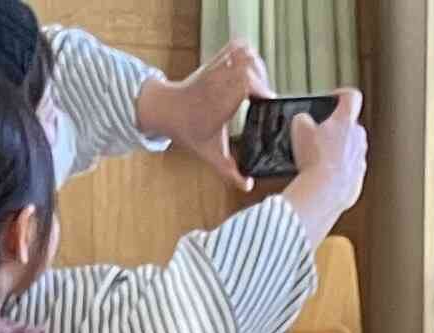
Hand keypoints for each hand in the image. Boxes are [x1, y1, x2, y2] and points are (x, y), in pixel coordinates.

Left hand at [143, 44, 270, 190]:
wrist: (166, 110)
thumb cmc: (189, 132)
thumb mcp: (211, 156)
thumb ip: (231, 173)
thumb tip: (249, 186)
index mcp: (220, 102)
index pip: (245, 81)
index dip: (261, 88)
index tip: (267, 103)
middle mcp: (219, 81)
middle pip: (249, 63)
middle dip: (263, 78)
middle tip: (263, 96)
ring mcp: (217, 68)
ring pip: (244, 52)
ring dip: (257, 65)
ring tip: (258, 83)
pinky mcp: (215, 60)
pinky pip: (236, 46)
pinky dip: (247, 53)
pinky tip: (250, 70)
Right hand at [287, 89, 368, 225]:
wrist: (324, 193)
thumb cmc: (313, 159)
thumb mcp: (298, 128)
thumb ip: (304, 118)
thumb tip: (305, 122)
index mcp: (346, 120)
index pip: (351, 96)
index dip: (341, 95)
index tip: (333, 99)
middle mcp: (359, 137)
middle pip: (350, 125)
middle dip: (336, 128)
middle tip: (318, 136)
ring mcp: (361, 159)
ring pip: (351, 148)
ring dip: (337, 150)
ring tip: (318, 159)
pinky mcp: (359, 178)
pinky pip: (349, 169)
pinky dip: (339, 171)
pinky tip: (323, 176)